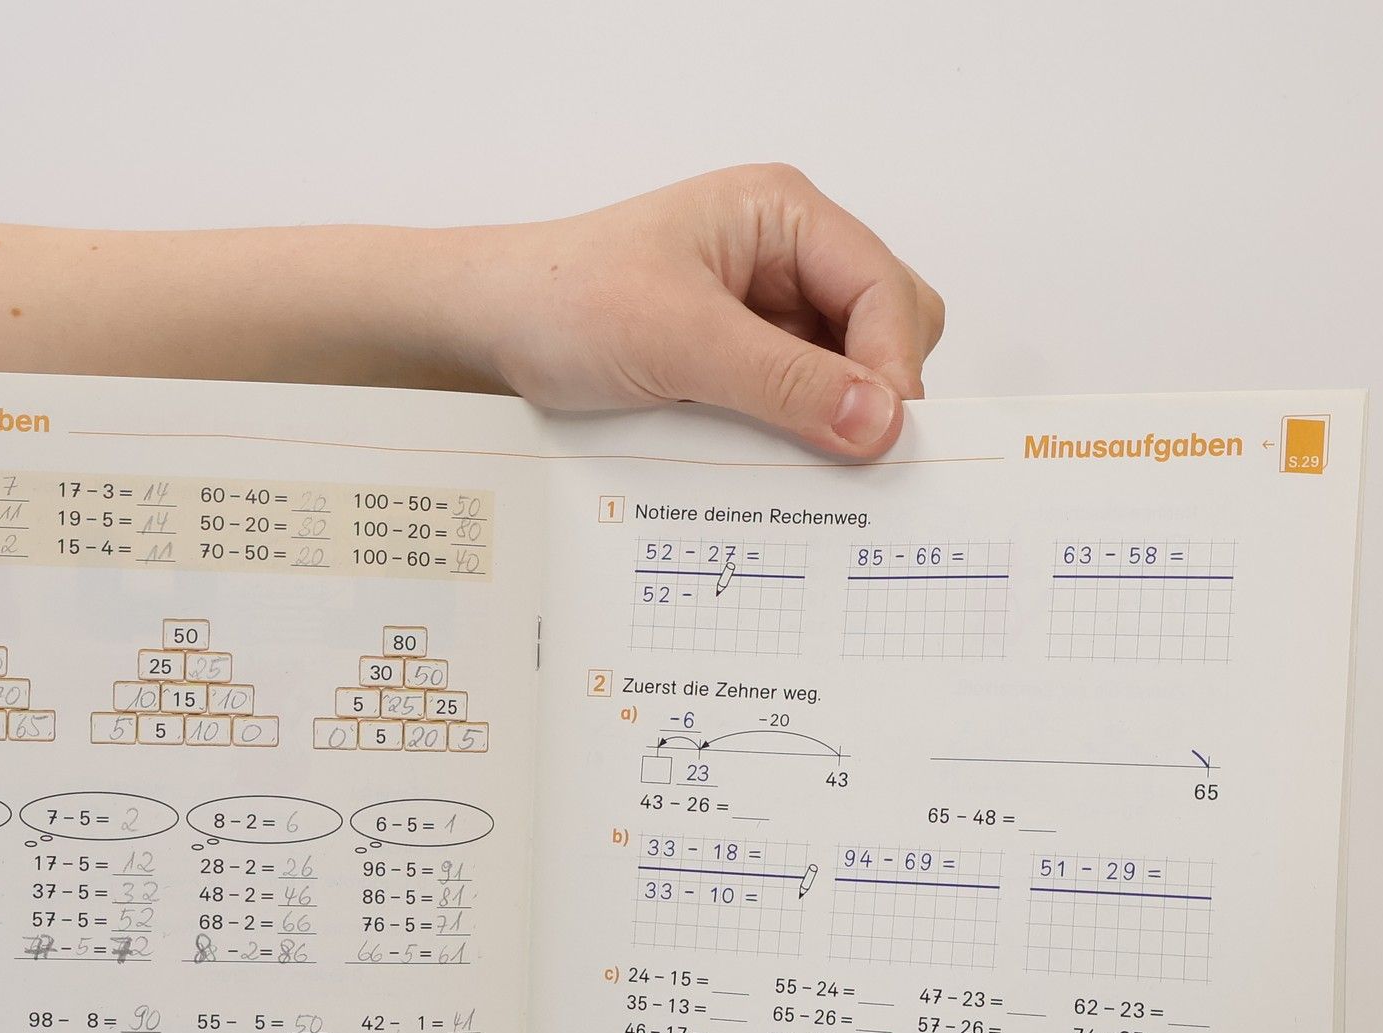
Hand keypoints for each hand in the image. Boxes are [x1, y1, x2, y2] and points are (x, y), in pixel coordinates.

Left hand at [459, 164, 943, 456]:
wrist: (489, 331)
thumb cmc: (565, 303)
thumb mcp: (680, 341)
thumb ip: (784, 381)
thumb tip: (880, 422)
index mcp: (784, 216)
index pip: (885, 289)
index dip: (893, 365)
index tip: (883, 438)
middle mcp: (786, 258)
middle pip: (886, 328)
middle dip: (875, 391)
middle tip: (849, 458)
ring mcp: (766, 313)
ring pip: (847, 375)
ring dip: (832, 421)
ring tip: (800, 465)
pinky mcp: (740, 364)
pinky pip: (799, 406)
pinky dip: (796, 438)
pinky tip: (770, 466)